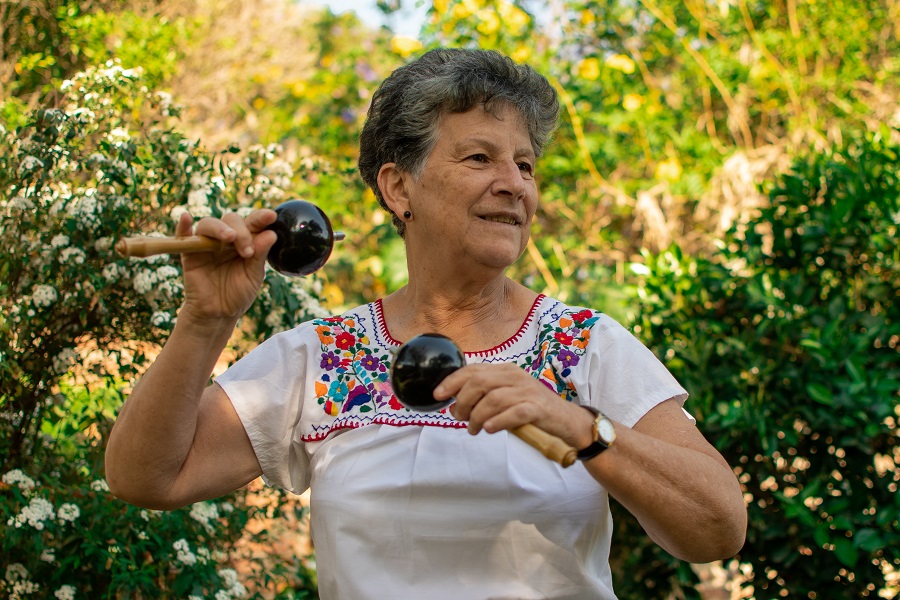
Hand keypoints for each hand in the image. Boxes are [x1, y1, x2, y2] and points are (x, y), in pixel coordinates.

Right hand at [176, 209, 277, 320]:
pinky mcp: (190, 254)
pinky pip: (183, 236)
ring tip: (230, 238)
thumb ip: (260, 255)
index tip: (271, 216)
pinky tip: (186, 218)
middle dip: (242, 232)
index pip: (252, 223)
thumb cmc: (238, 294)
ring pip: (209, 223)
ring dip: (220, 228)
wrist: (218, 313)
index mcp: (245, 241)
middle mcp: (226, 239)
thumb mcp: (253, 276)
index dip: (260, 218)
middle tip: (248, 252)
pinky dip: (183, 226)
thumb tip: (271, 234)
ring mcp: (207, 244)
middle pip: (231, 220)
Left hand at [435, 363, 594, 449]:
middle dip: (463, 402)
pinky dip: (498, 421)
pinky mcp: (538, 408)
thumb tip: (455, 406)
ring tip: (473, 429)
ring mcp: (527, 391)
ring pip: (493, 399)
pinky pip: (513, 412)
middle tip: (459, 418)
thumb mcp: (507, 397)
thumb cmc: (532, 410)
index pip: (473, 370)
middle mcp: (516, 377)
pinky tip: (489, 429)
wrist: (566, 421)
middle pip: (479, 383)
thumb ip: (484, 397)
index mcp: (506, 371)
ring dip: (477, 417)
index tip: (438, 395)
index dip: (452, 381)